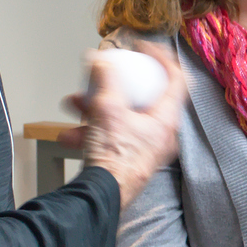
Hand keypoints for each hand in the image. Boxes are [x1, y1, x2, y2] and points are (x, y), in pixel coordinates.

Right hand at [62, 42, 185, 207]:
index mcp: (166, 119)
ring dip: (95, 108)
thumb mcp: (107, 109)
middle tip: (100, 77)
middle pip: (143, 98)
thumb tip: (100, 58)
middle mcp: (161, 134)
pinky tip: (70, 133)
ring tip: (75, 105)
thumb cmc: (114, 160)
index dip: (161, 58)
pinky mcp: (129, 160)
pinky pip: (112, 136)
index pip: (176, 78)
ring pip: (122, 118)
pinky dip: (92, 130)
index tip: (143, 49)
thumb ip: (105, 79)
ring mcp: (145, 148)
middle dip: (114, 86)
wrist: (101, 197)